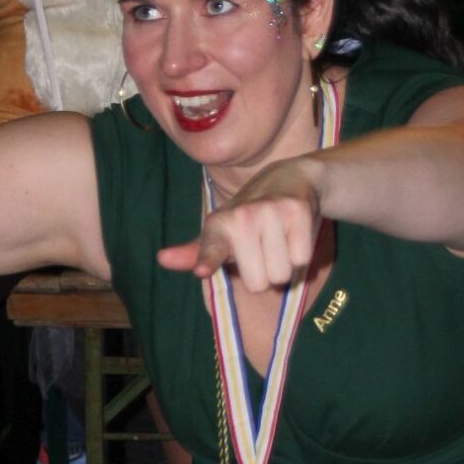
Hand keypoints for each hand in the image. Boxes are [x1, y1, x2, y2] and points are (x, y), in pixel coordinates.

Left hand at [156, 158, 323, 291]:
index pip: (212, 248)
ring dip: (284, 264)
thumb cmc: (251, 217)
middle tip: (265, 249)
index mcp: (217, 225)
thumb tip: (161, 259)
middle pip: (258, 284)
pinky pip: (301, 259)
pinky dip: (301, 253)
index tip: (202, 270)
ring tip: (280, 240)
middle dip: (265, 274)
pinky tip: (295, 233)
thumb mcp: (221, 233)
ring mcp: (269, 211)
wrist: (291, 178)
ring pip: (281, 275)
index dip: (208, 260)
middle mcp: (241, 217)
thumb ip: (195, 252)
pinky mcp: (296, 210)